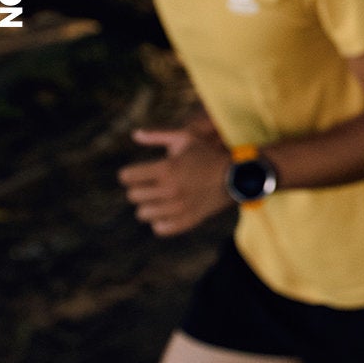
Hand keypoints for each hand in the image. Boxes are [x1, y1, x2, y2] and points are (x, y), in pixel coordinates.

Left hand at [118, 128, 233, 236]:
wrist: (236, 175)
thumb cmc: (207, 154)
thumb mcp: (185, 138)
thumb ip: (157, 135)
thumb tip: (134, 134)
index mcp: (166, 168)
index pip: (127, 177)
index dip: (129, 174)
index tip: (137, 173)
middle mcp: (170, 189)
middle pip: (133, 196)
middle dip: (139, 189)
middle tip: (150, 185)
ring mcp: (179, 207)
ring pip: (143, 213)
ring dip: (148, 205)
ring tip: (159, 198)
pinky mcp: (187, 220)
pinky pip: (159, 228)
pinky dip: (160, 221)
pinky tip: (167, 211)